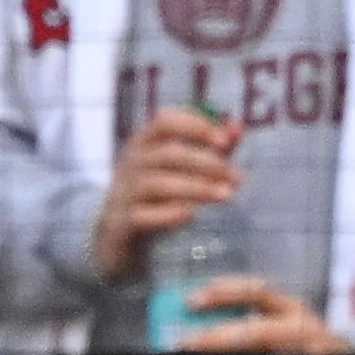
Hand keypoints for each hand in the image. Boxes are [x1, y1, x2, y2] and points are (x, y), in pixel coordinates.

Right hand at [85, 101, 243, 283]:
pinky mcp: (122, 222)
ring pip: (159, 184)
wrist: (116, 233)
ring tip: (226, 195)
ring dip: (197, 188)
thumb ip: (210, 149)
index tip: (225, 141)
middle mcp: (130, 163)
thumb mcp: (179, 168)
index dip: (195, 126)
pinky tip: (192, 214)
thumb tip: (238, 127)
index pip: (165, 121)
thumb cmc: (156, 194)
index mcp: (142, 142)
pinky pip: (145, 216)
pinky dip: (170, 214)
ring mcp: (123, 192)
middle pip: (169, 154)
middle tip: (237, 177)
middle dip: (207, 162)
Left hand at [163, 275, 354, 354]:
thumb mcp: (278, 341)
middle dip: (221, 334)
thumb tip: (197, 336)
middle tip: (189, 342)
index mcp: (291, 310)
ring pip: (279, 353)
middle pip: (261, 327)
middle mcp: (306, 327)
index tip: (192, 300)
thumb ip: (244, 337)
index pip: (256, 291)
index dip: (224, 292)